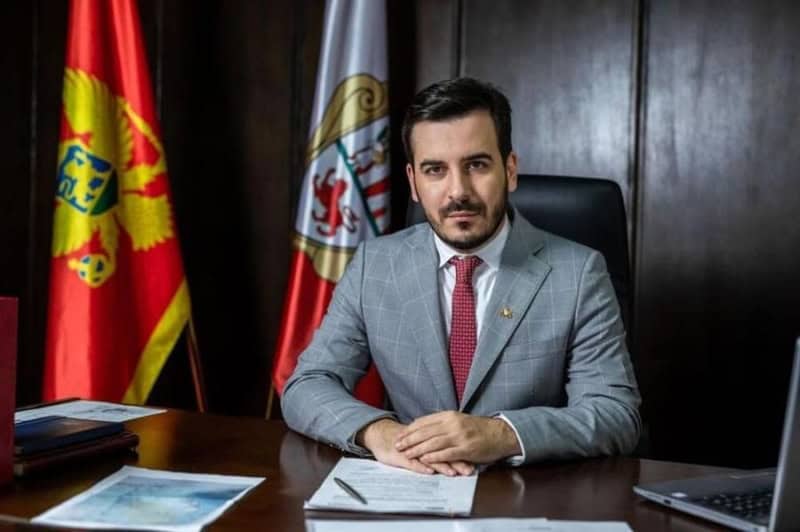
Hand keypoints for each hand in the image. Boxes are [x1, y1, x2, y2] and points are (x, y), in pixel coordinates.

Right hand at [357, 418, 474, 475]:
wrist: (382, 434)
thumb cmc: (405, 440)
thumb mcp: (423, 442)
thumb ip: (438, 446)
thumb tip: (458, 455)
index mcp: (430, 437)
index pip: (450, 445)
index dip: (462, 454)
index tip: (475, 462)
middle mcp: (423, 442)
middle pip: (443, 451)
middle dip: (456, 462)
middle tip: (469, 470)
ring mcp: (411, 449)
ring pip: (429, 457)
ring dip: (442, 465)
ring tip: (453, 473)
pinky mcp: (400, 456)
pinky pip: (412, 462)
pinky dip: (420, 466)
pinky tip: (429, 472)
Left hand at [394, 411, 520, 464]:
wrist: (500, 434)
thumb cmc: (478, 429)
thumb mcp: (458, 420)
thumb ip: (442, 423)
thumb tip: (423, 427)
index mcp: (449, 415)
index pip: (424, 421)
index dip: (410, 429)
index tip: (399, 435)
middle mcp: (452, 424)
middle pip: (425, 432)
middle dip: (409, 439)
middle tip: (397, 445)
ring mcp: (459, 436)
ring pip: (433, 442)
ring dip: (417, 449)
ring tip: (406, 454)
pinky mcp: (466, 448)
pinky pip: (446, 453)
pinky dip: (433, 457)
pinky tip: (424, 460)